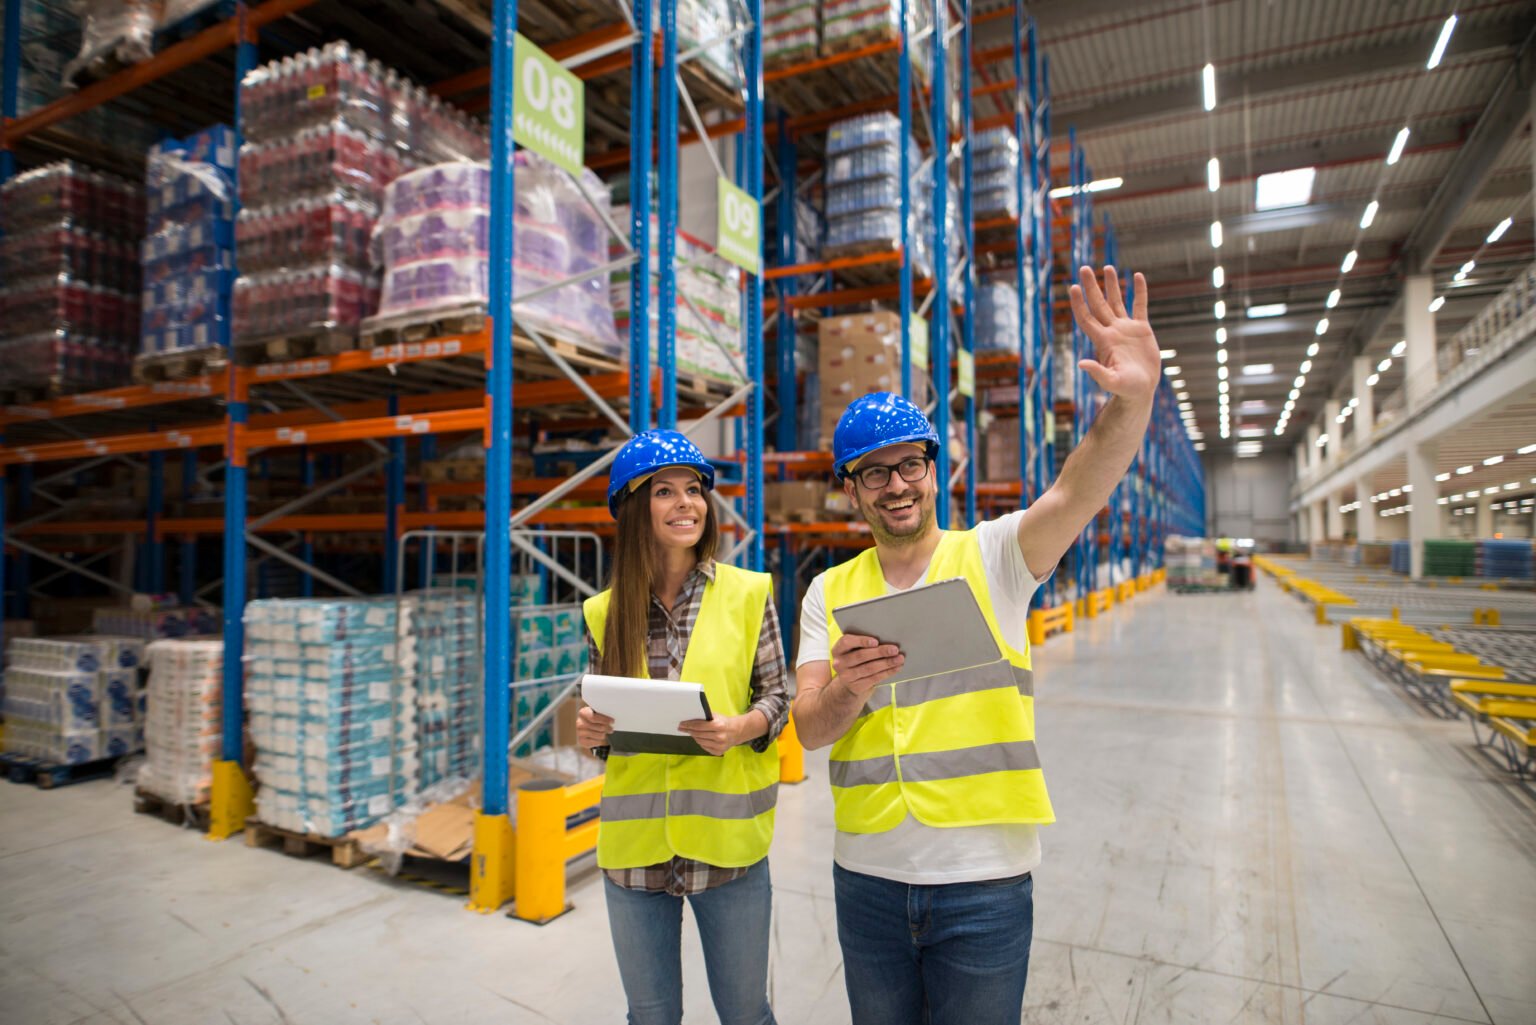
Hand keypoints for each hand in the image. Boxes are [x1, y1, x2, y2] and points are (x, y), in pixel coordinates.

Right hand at [576, 705, 613, 748]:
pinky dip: (600, 740)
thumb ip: (602, 713)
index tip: (612, 721)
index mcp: (583, 712)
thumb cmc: (593, 719)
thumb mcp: (596, 713)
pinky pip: (596, 742)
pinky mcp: (582, 741)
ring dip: (604, 734)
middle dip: (607, 728)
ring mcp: (579, 733)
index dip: (604, 720)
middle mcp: (579, 723)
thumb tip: (611, 719)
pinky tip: (599, 737)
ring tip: (605, 733)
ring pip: (599, 735)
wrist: (585, 728)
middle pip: (599, 727)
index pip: (594, 717)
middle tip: (611, 729)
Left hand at [678, 715, 743, 755]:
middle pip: (698, 734)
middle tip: (682, 728)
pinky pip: (704, 747)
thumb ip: (704, 717)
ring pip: (700, 741)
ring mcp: (719, 746)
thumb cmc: (723, 722)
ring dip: (694, 736)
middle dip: (688, 730)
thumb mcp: (716, 716)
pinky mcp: (718, 752)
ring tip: (691, 732)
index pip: (699, 726)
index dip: (689, 725)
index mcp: (719, 726)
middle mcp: (720, 737)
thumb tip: (689, 718)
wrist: (736, 732)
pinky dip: (700, 742)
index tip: (681, 724)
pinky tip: (699, 738)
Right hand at [830, 632, 903, 697]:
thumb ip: (863, 644)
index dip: (861, 641)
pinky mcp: (856, 686)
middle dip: (880, 652)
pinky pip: (874, 678)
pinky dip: (887, 672)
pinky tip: (896, 668)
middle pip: (861, 656)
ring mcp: (846, 676)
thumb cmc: (855, 660)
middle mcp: (839, 663)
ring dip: (887, 663)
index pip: (846, 642)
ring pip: (870, 668)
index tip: (876, 641)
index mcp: (837, 650)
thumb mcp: (853, 650)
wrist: (849, 683)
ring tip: (900, 659)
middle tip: (895, 649)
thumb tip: (886, 638)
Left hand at [1068, 265, 1159, 403]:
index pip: (1087, 318)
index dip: (1079, 303)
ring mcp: (1126, 329)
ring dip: (1111, 285)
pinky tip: (1137, 276)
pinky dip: (1139, 291)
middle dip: (1091, 287)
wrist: (1141, 390)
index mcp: (1103, 341)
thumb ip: (1098, 372)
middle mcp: (1112, 331)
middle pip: (1098, 304)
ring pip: (1116, 301)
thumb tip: (1081, 364)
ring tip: (1107, 267)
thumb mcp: (1111, 381)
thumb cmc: (1125, 389)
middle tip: (1084, 268)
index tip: (1073, 287)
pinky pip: (1140, 306)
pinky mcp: (1141, 329)